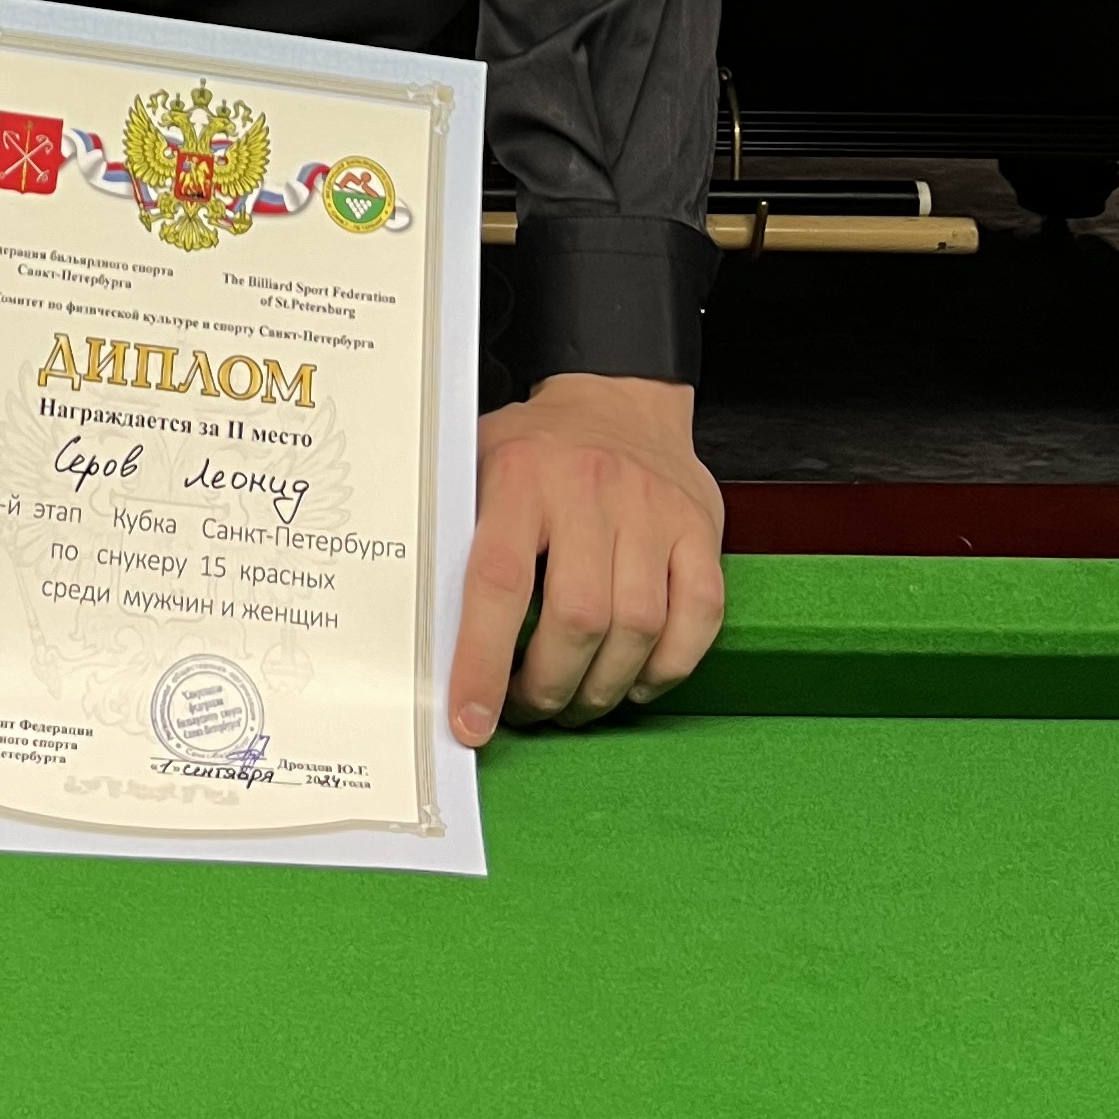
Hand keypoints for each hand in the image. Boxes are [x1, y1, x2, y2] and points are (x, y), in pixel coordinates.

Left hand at [448, 374, 724, 736]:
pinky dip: (668, 667)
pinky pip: (698, 618)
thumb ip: (454, 536)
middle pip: (577, 618)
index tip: (472, 721)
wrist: (617, 397)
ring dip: (603, 687)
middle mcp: (590, 488)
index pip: (498, 581)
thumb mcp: (476, 466)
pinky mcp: (698, 529)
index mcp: (520, 475)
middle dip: (549, 687)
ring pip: (637, 628)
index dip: (482, 662)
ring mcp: (652, 509)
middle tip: (530, 707)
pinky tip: (636, 677)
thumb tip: (420, 633)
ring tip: (577, 701)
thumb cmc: (537, 450)